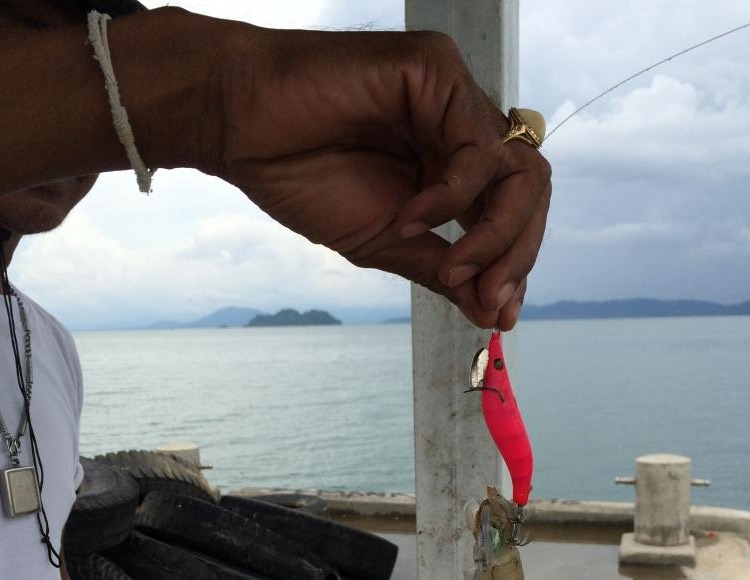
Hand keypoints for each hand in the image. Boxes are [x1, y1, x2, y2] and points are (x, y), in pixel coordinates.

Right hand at [216, 26, 550, 328]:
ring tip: (454, 269)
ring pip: (519, 170)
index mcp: (451, 166)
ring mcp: (453, 98)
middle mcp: (460, 129)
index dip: (515, 265)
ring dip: (497, 233)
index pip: (513, 213)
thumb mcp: (386, 243)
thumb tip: (492, 313)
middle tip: (490, 299)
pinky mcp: (437, 71)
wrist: (240, 129)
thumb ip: (441, 271)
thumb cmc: (302, 176)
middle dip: (519, 254)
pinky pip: (477, 147)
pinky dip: (454, 196)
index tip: (499, 316)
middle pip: (530, 191)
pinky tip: (412, 218)